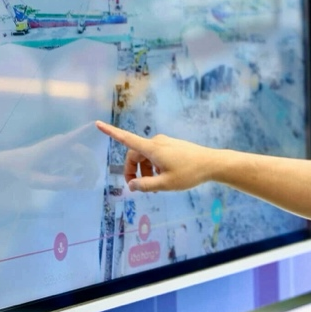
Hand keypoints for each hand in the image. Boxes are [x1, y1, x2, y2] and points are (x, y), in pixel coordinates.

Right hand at [95, 120, 221, 192]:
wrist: (212, 163)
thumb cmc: (189, 174)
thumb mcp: (166, 184)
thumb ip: (146, 186)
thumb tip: (131, 186)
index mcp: (152, 149)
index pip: (126, 139)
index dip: (111, 132)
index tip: (98, 124)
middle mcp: (157, 142)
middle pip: (135, 154)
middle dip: (133, 170)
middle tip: (137, 187)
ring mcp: (165, 143)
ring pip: (146, 156)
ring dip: (145, 170)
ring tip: (156, 185)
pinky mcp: (172, 146)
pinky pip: (156, 155)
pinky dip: (154, 166)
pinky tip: (165, 178)